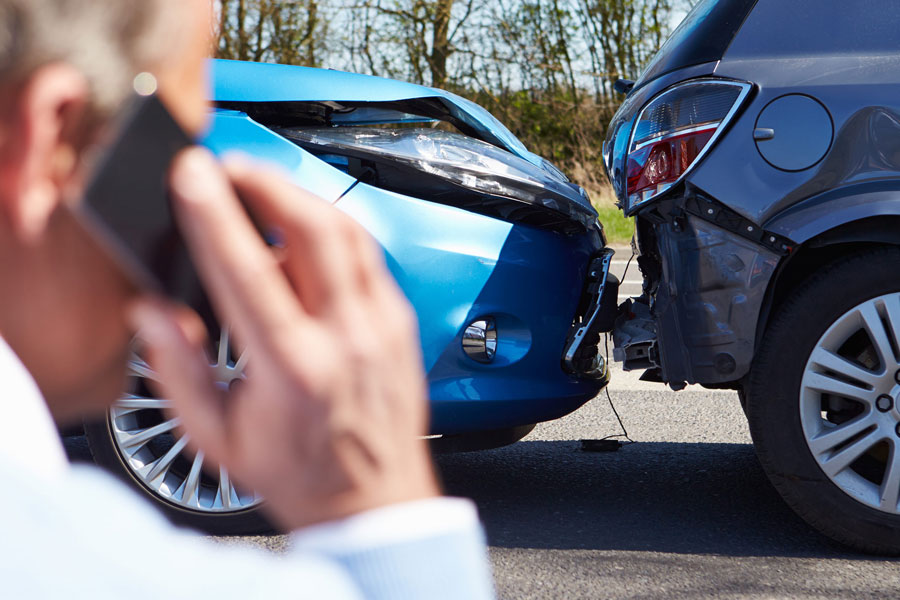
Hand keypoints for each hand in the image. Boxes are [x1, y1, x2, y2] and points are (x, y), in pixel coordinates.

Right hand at [129, 148, 439, 530]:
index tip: (191, 173)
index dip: (214, 213)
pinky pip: (368, 255)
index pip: (248, 269)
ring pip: (348, 232)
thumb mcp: (218, 437)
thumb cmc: (299, 473)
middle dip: (266, 181)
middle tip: (230, 167)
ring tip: (262, 189)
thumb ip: (178, 369)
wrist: (374, 501)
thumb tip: (151, 312)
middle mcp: (346, 338)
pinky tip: (304, 232)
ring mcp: (382, 326)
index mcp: (293, 368)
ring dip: (301, 197)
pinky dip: (332, 230)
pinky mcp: (400, 322)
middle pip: (313, 228)